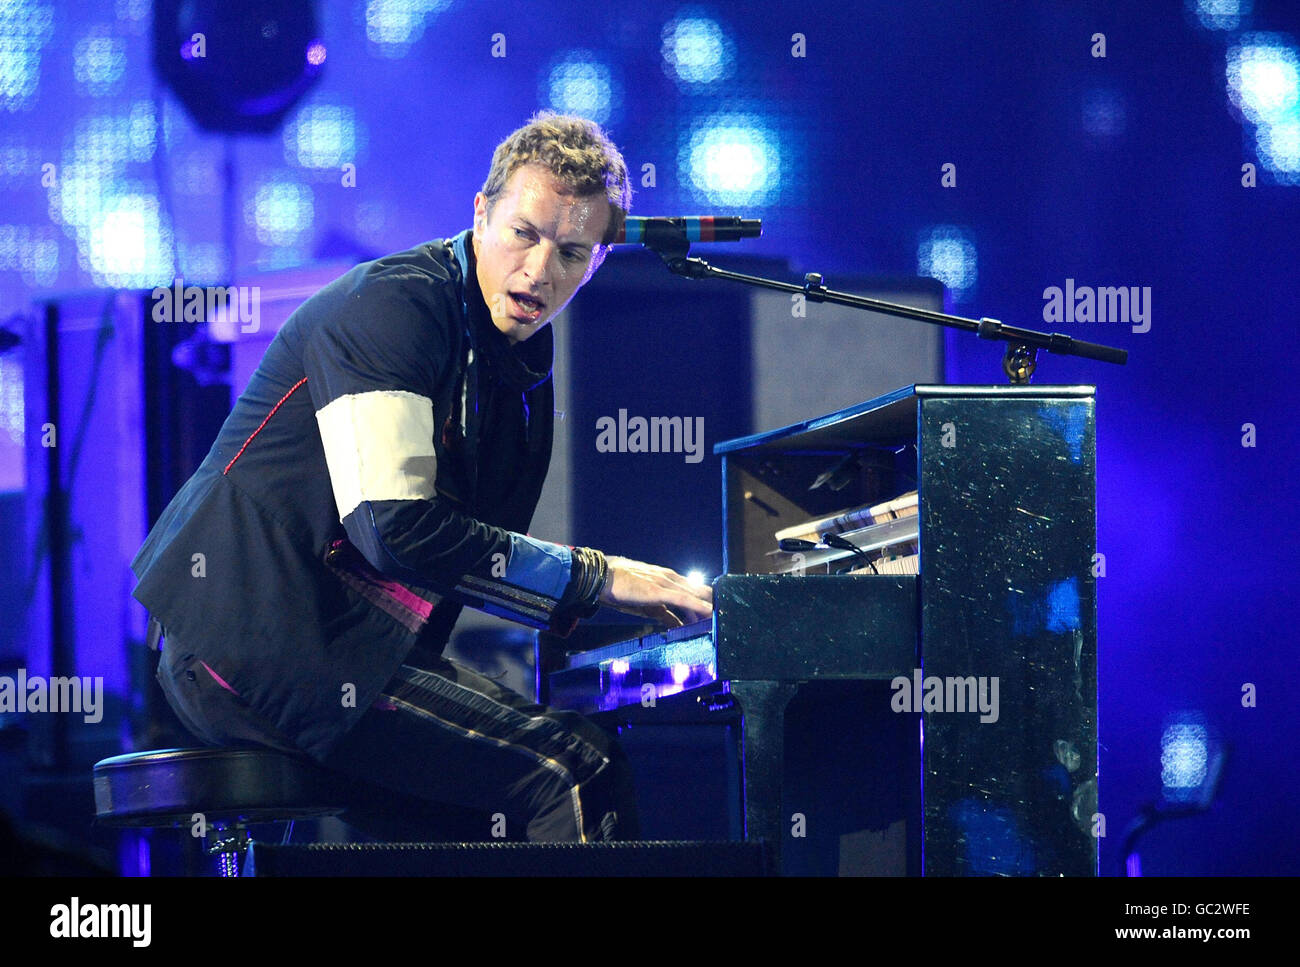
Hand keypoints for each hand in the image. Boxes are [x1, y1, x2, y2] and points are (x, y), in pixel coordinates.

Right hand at [598, 556, 712, 627]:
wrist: (600, 578)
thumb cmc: (618, 589)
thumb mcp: (645, 604)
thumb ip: (663, 613)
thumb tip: (676, 624)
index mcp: (665, 578)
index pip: (691, 590)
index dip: (705, 602)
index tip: (716, 613)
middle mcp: (668, 578)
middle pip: (698, 591)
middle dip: (711, 604)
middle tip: (723, 617)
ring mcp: (664, 583)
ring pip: (694, 594)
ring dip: (708, 607)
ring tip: (721, 617)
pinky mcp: (658, 591)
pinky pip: (683, 599)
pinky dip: (698, 606)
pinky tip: (710, 612)